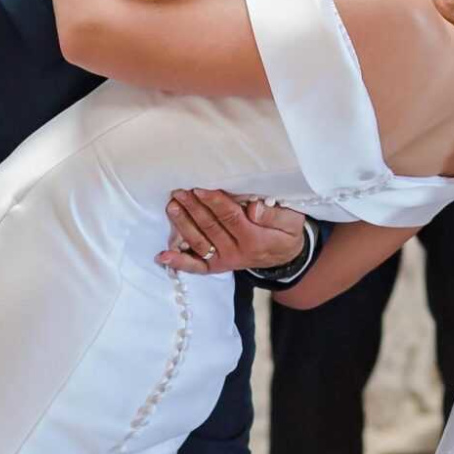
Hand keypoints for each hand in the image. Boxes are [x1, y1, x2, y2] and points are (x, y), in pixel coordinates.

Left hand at [156, 189, 306, 274]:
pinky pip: (196, 266)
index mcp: (255, 239)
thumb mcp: (291, 222)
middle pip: (211, 227)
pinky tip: (162, 256)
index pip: (230, 217)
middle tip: (180, 191)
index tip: (201, 188)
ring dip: (183, 224)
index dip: (215, 202)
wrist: (285, 258)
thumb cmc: (286, 233)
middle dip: (194, 207)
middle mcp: (237, 252)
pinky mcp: (217, 266)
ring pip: (199, 242)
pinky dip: (179, 262)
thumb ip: (274, 215)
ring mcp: (224, 261)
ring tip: (172, 206)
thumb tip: (253, 207)